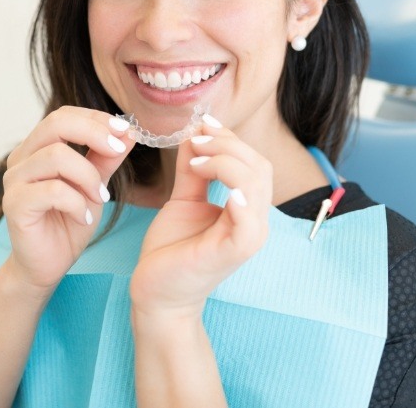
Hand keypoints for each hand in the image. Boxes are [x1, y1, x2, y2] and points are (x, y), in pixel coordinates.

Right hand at [2, 106, 134, 293]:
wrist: (48, 264)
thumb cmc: (69, 221)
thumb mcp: (95, 184)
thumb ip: (107, 158)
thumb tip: (129, 132)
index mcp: (39, 147)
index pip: (65, 115)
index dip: (96, 118)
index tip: (125, 130)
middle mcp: (22, 157)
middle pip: (56, 124)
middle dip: (94, 133)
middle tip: (118, 150)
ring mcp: (15, 180)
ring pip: (56, 156)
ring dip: (88, 176)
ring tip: (101, 198)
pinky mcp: (14, 204)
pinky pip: (52, 191)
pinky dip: (77, 203)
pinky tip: (85, 218)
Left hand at [130, 119, 270, 316]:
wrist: (156, 291)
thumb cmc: (172, 248)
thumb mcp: (184, 198)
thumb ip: (193, 169)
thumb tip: (197, 132)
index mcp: (247, 208)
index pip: (253, 162)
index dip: (230, 138)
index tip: (202, 124)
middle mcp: (255, 221)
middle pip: (259, 167)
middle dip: (227, 144)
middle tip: (196, 140)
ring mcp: (249, 237)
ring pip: (255, 183)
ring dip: (225, 161)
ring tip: (196, 160)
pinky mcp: (235, 251)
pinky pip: (248, 219)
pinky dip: (238, 193)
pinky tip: (215, 179)